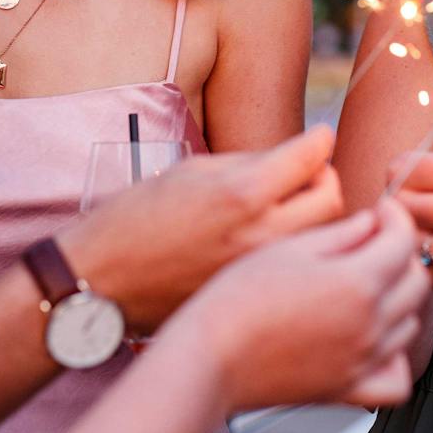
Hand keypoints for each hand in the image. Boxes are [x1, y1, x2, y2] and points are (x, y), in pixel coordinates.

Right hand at [59, 126, 343, 332]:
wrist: (100, 283)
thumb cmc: (134, 220)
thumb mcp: (189, 172)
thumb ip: (248, 163)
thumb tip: (293, 155)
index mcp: (241, 194)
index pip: (310, 157)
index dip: (318, 139)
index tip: (318, 135)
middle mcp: (260, 235)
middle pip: (331, 199)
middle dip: (324, 178)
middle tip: (308, 172)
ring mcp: (263, 272)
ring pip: (323, 238)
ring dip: (317, 216)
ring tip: (292, 207)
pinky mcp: (256, 297)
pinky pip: (296, 266)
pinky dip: (298, 248)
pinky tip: (276, 242)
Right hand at [163, 196, 429, 411]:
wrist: (211, 354)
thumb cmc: (237, 298)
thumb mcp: (290, 247)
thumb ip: (341, 234)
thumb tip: (372, 223)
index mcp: (356, 283)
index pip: (403, 240)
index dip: (396, 215)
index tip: (382, 209)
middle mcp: (369, 324)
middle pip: (416, 280)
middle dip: (401, 251)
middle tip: (374, 239)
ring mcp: (363, 360)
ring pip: (410, 321)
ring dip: (398, 296)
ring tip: (366, 282)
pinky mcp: (348, 389)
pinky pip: (397, 376)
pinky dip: (395, 355)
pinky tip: (373, 337)